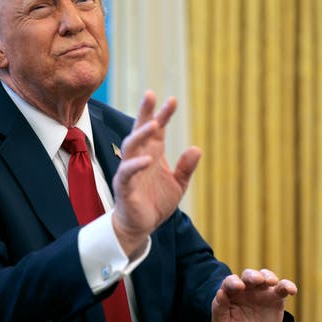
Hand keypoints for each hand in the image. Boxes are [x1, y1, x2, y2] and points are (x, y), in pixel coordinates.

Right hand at [111, 91, 200, 256]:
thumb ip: (186, 168)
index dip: (163, 114)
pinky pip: (128, 172)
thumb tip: (197, 149)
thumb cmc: (156, 202)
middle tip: (150, 94)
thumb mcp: (178, 184)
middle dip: (145, 112)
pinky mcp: (124, 186)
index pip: (157, 129)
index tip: (172, 100)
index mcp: (152, 154)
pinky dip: (136, 165)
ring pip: (131, 146)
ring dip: (141, 134)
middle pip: (140, 130)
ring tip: (154, 124)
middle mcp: (139, 158)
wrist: (141, 226)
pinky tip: (148, 160)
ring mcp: (130, 170)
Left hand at [212, 269, 296, 321]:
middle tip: (257, 280)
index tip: (238, 287)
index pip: (230, 282)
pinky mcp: (276, 298)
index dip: (233, 282)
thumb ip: (219, 309)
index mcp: (231, 292)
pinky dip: (287, 286)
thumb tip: (220, 293)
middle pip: (249, 275)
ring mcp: (262, 291)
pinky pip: (282, 288)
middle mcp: (247, 288)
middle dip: (252, 275)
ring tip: (271, 282)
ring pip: (265, 276)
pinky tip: (291, 290)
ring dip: (268, 276)